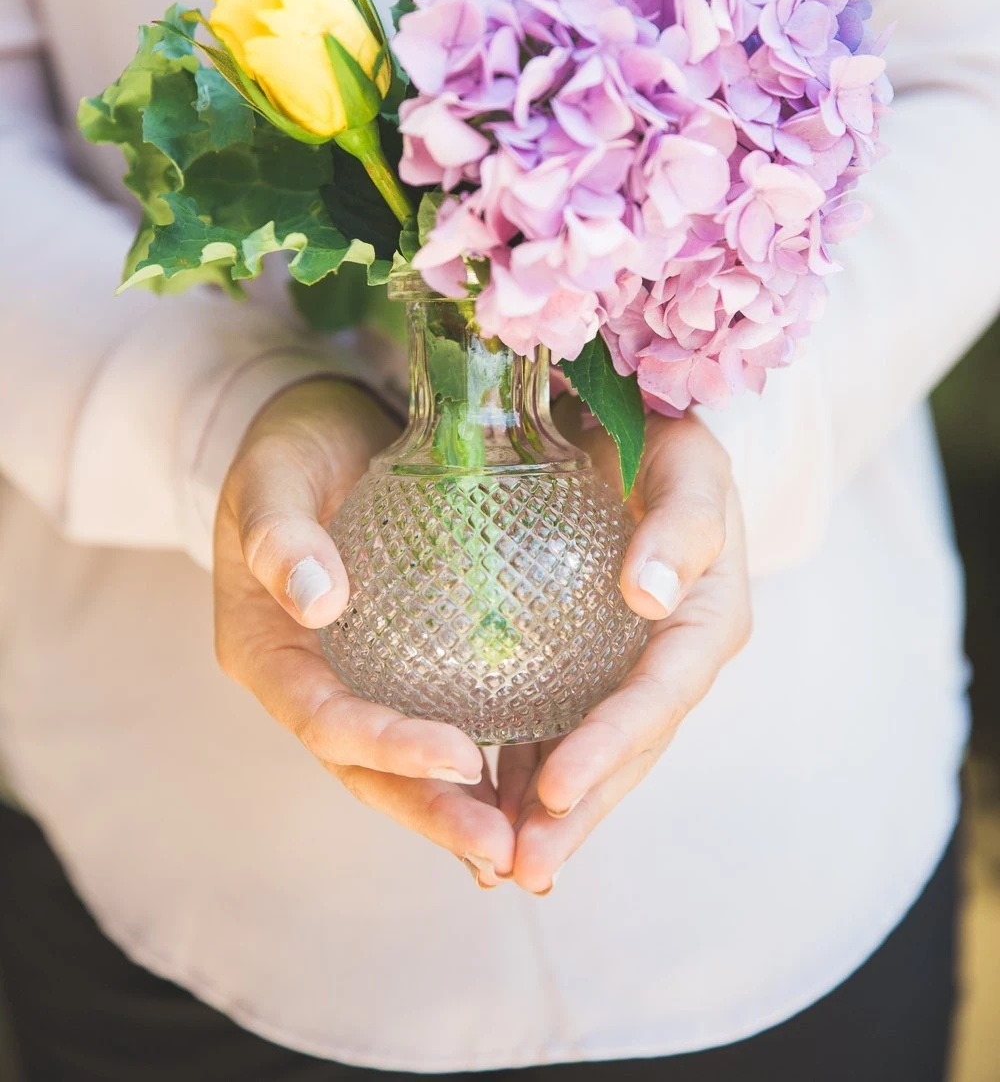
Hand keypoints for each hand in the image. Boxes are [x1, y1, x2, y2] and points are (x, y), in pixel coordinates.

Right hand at [213, 379, 514, 886]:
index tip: (462, 756)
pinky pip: (437, 721)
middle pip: (364, 768)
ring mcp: (353, 680)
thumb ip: (281, 535)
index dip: (388, 745)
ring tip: (525, 851)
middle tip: (502, 852)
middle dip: (431, 812)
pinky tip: (532, 792)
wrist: (321, 432)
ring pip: (402, 764)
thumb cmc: (289, 449)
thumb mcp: (272, 475)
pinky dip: (480, 764)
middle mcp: (307, 681)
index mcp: (265, 649)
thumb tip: (318, 601)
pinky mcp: (398, 665)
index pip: (323, 718)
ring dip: (459, 809)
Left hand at [497, 404, 750, 894]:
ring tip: (502, 866)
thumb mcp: (687, 459)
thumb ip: (680, 522)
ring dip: (553, 811)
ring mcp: (631, 664)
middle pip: (629, 748)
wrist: (635, 421)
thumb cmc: (664, 433)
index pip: (659, 695)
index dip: (611, 745)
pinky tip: (489, 808)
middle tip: (523, 866)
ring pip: (595, 751)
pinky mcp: (591, 660)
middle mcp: (672, 655)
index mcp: (706, 616)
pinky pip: (563, 724)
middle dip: (580, 811)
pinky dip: (529, 770)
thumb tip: (650, 596)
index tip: (556, 788)